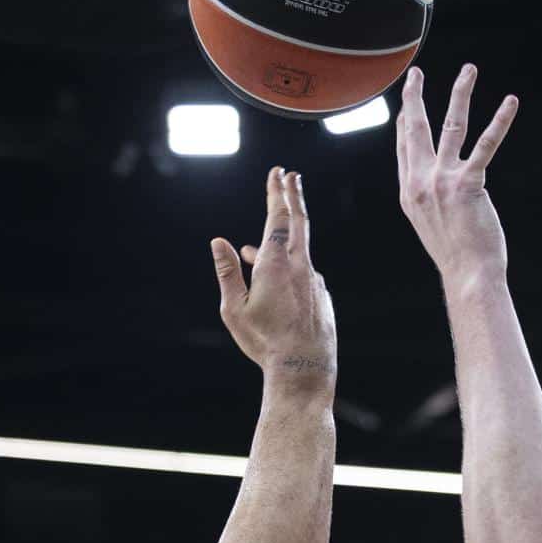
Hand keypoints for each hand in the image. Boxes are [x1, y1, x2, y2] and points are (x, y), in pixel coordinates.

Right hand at [212, 167, 336, 393]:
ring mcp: (315, 282)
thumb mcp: (234, 309)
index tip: (278, 173)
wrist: (303, 369)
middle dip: (293, 196)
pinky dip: (290, 272)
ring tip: (258, 249)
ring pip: (298, 254)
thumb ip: (228, 272)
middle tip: (292, 177)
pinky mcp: (322, 299)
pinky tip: (279, 287)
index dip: (277, 192)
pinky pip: (304, 277)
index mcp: (276, 264)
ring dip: (281, 245)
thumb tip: (219, 242)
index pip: (278, 217)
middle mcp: (300, 267)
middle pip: (298, 222)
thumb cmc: (264, 342)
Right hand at [397, 63, 518, 282]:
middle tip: (415, 73)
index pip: (404, 149)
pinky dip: (500, 121)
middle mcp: (420, 184)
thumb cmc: (455, 253)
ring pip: (451, 126)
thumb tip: (433, 186)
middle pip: (415, 130)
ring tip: (468, 70)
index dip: (403, 123)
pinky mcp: (467, 184)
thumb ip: (428, 198)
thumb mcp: (431, 224)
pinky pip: (486, 144)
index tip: (405, 105)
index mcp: (409, 193)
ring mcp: (442, 183)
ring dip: (460, 94)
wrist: (467, 274)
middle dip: (414, 97)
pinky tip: (510, 102)